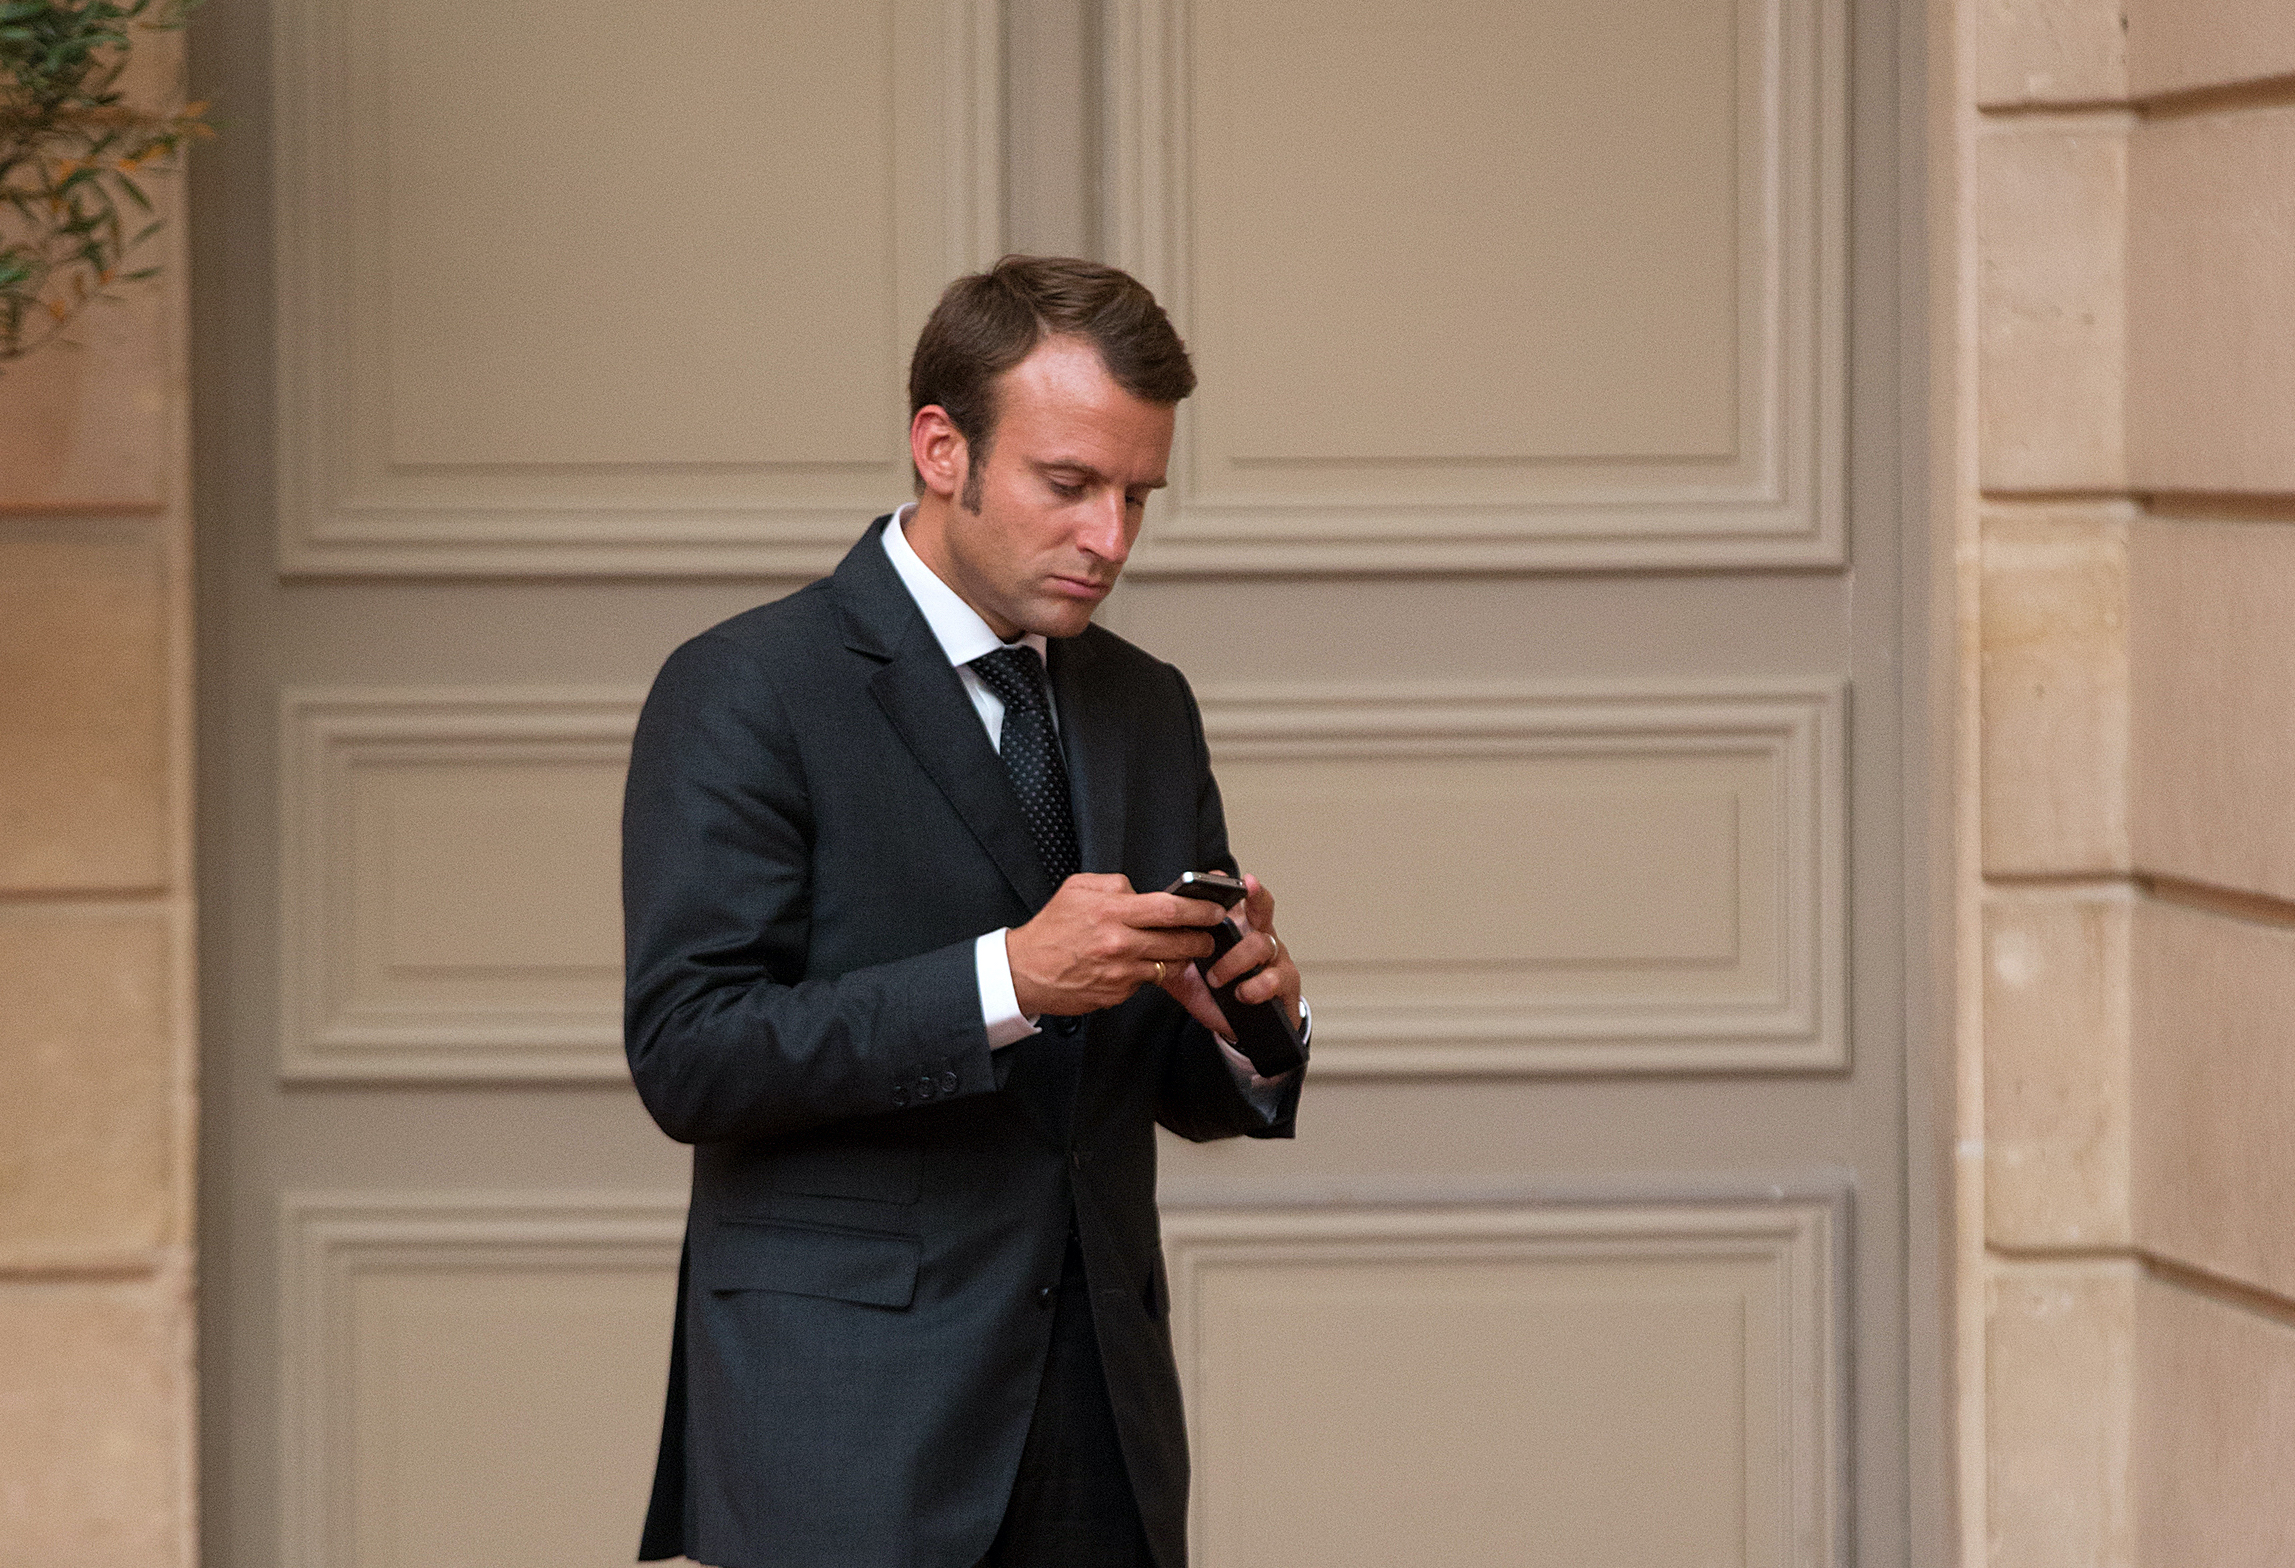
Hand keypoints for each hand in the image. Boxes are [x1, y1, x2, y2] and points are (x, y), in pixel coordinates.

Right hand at [1006, 874, 1222, 1017]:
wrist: (1024, 971)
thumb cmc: (1051, 928)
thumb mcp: (1078, 889)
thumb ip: (1115, 885)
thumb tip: (1142, 891)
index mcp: (1111, 912)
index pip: (1169, 909)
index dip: (1199, 909)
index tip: (1214, 908)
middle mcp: (1118, 944)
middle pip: (1179, 941)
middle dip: (1201, 938)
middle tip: (1208, 933)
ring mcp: (1119, 973)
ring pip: (1169, 966)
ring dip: (1182, 958)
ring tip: (1182, 949)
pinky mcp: (1117, 994)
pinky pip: (1147, 981)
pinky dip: (1151, 972)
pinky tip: (1144, 964)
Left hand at [1155, 872, 1301, 1036]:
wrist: (1234, 1026)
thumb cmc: (1213, 991)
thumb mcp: (1187, 968)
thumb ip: (1174, 948)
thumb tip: (1149, 930)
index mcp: (1238, 928)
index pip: (1243, 898)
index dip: (1243, 886)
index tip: (1235, 878)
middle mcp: (1260, 938)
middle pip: (1264, 910)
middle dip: (1254, 903)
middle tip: (1233, 906)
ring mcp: (1276, 960)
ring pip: (1263, 944)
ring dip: (1235, 960)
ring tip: (1215, 977)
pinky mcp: (1284, 986)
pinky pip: (1276, 979)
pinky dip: (1256, 986)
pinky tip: (1241, 994)